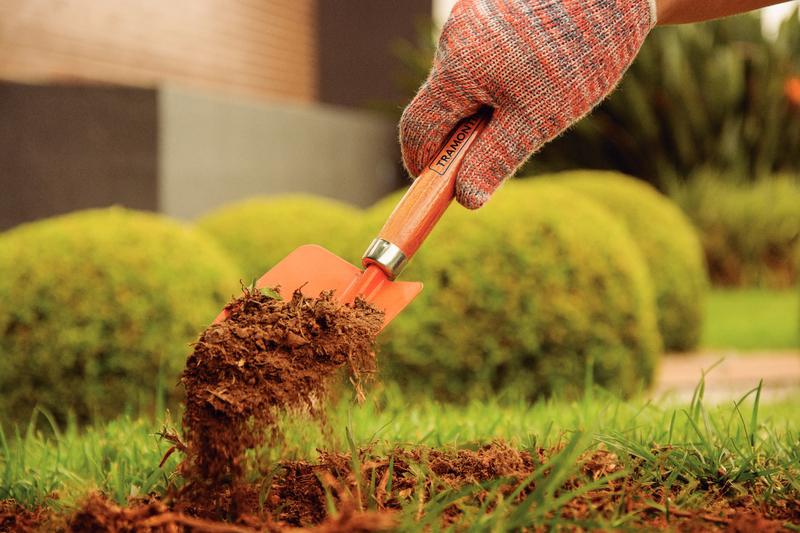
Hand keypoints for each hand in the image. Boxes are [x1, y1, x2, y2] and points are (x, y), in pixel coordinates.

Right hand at [399, 0, 655, 208]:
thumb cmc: (580, 52)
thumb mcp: (538, 120)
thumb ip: (495, 160)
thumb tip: (466, 199)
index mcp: (457, 68)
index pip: (417, 128)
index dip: (422, 164)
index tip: (434, 186)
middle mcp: (453, 37)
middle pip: (439, 103)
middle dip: (462, 132)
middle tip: (497, 148)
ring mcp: (469, 18)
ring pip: (461, 79)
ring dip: (483, 103)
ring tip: (536, 98)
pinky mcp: (487, 7)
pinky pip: (477, 53)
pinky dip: (495, 76)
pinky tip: (536, 70)